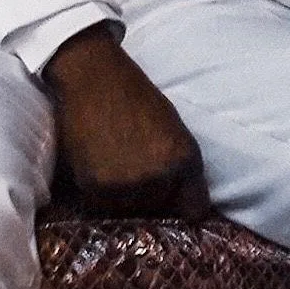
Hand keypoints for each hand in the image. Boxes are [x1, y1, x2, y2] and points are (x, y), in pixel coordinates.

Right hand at [42, 29, 211, 218]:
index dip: (182, 205)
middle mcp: (161, 178)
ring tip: (113, 165)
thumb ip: (179, 166)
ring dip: (122, 196)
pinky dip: (98, 191)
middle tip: (132, 168)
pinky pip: (101, 205)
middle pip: (158, 210)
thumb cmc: (136, 96)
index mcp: (186, 161)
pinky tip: (96, 164)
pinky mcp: (96, 187)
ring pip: (128, 210)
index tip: (172, 201)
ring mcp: (128, 185)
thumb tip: (180, 203)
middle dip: (149, 196)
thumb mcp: (173, 129)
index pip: (195, 210)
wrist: (94, 77)